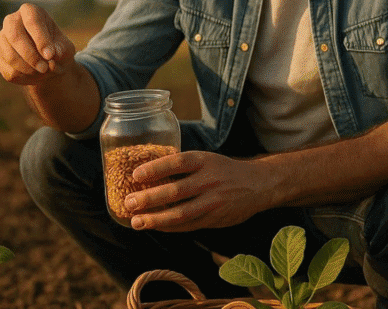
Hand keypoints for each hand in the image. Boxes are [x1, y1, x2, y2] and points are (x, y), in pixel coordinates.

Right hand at [0, 3, 75, 85]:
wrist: (48, 62)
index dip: (41, 39)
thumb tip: (51, 61)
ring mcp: (2, 38)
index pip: (32, 20)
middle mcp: (11, 21)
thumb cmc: (57, 49)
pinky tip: (35, 75)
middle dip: (30, 55)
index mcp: (30, 12)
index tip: (50, 55)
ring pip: (10, 55)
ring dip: (29, 69)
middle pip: (14, 35)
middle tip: (45, 68)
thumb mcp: (65, 49)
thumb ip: (61, 51)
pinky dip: (25, 77)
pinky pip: (9, 70)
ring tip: (44, 72)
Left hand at [124, 151, 278, 232]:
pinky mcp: (215, 218)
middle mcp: (208, 180)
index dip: (155, 168)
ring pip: (180, 213)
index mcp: (203, 161)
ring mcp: (212, 201)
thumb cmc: (223, 170)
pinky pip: (188, 225)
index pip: (176, 163)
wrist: (258, 184)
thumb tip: (148, 173)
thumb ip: (183, 167)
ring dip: (156, 219)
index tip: (136, 174)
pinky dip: (169, 227)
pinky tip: (155, 226)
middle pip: (175, 190)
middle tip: (129, 202)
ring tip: (137, 221)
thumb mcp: (206, 159)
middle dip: (149, 198)